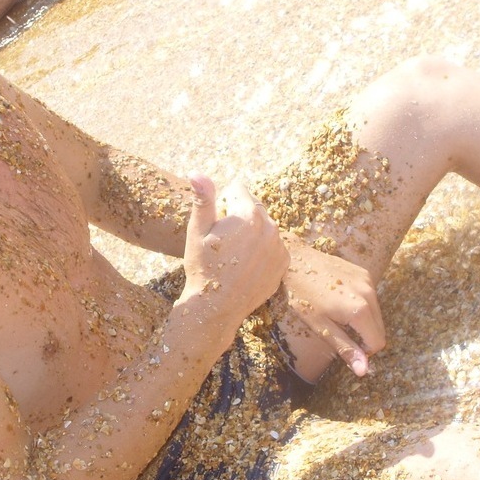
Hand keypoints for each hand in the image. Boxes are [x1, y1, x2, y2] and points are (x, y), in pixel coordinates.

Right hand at [181, 174, 289, 326]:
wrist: (216, 307)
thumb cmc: (202, 266)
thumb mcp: (197, 231)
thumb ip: (202, 199)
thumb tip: (196, 172)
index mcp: (248, 214)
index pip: (237, 189)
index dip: (222, 203)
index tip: (215, 223)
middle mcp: (270, 226)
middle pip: (252, 208)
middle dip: (238, 217)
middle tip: (222, 242)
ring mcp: (279, 246)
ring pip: (263, 227)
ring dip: (251, 233)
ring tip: (233, 256)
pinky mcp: (283, 263)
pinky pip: (272, 246)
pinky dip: (261, 251)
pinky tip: (245, 265)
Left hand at [271, 235, 384, 379]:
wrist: (294, 259)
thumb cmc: (301, 296)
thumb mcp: (320, 327)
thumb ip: (345, 348)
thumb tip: (364, 371)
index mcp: (360, 310)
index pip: (377, 343)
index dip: (363, 350)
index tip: (343, 343)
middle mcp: (370, 293)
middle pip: (379, 329)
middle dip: (364, 336)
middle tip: (338, 329)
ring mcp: (368, 280)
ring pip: (376, 313)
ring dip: (362, 320)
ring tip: (336, 313)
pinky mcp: (364, 272)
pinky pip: (370, 296)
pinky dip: (360, 303)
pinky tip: (339, 298)